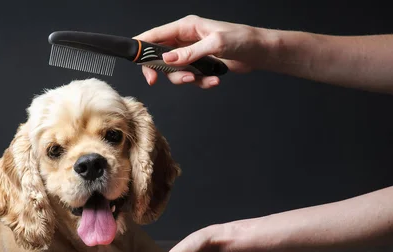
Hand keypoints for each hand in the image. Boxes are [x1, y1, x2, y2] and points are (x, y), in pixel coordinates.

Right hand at [133, 15, 267, 87]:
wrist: (259, 52)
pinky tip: (213, 81)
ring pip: (175, 70)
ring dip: (184, 79)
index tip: (133, 60)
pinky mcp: (200, 65)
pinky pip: (191, 77)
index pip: (156, 35)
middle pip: (160, 55)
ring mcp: (192, 53)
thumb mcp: (215, 44)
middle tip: (155, 80)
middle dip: (160, 69)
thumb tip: (167, 59)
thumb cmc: (241, 40)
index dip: (142, 47)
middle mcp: (186, 39)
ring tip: (199, 79)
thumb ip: (190, 53)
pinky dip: (200, 83)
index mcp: (187, 26)